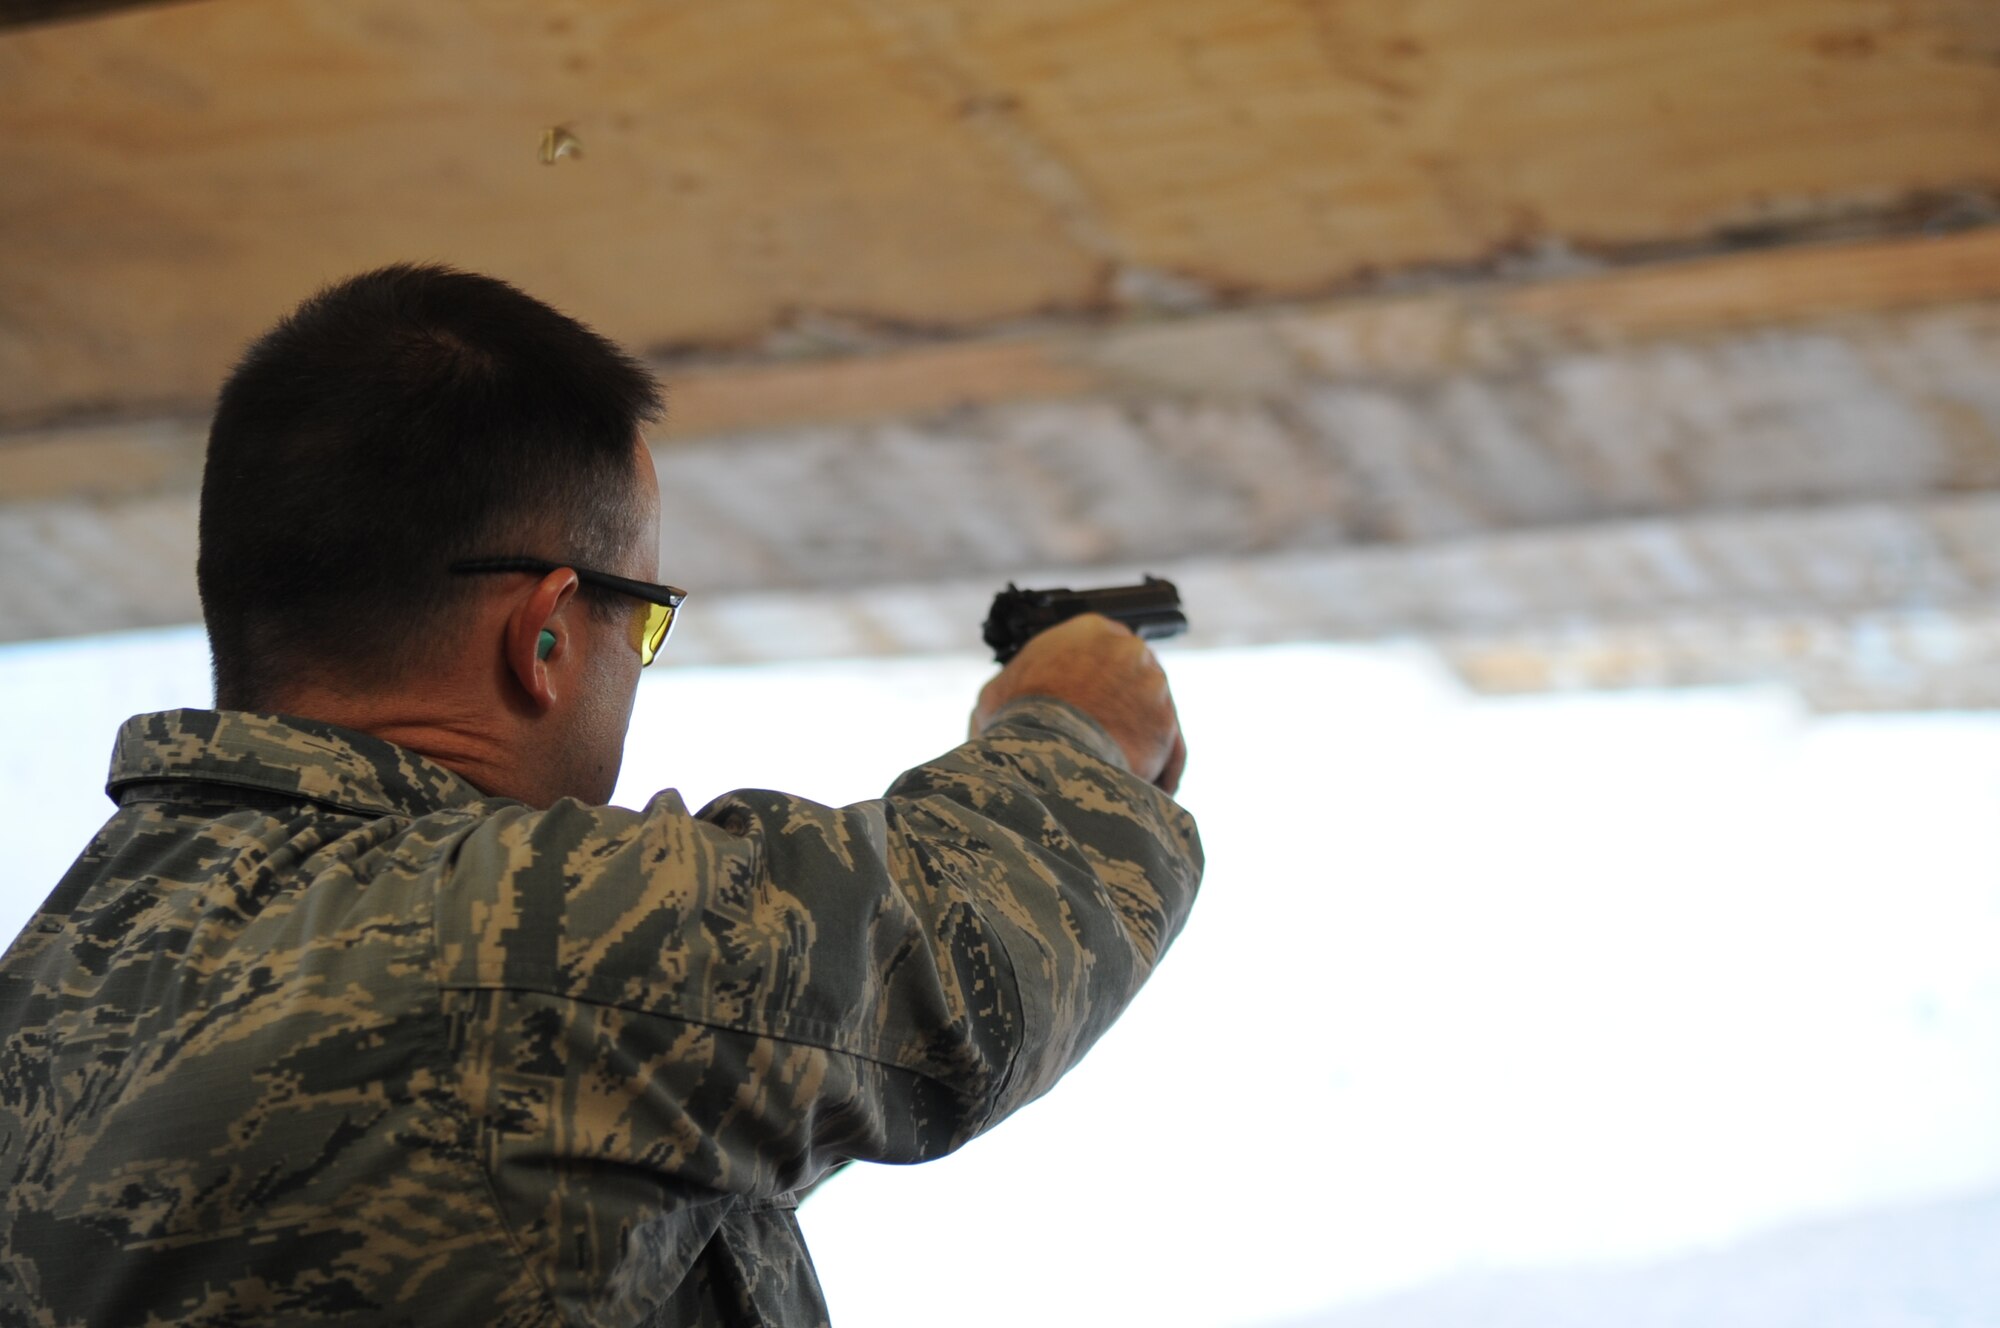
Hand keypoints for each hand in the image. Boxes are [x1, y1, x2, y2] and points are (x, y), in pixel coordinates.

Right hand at [971, 614, 1186, 792]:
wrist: (1043, 755)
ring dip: (1138, 745)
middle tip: (1100, 743)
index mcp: (1089, 630)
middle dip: (1119, 713)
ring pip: (1151, 719)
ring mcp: (1154, 686)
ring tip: (1117, 777)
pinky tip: (1140, 790)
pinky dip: (1159, 773)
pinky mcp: (1168, 726)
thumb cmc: (1015, 720)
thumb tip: (1006, 709)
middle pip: (1131, 683)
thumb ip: (1020, 688)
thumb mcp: (999, 694)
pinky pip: (1169, 752)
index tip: (1090, 704)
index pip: (1102, 650)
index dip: (1095, 681)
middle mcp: (1129, 649)